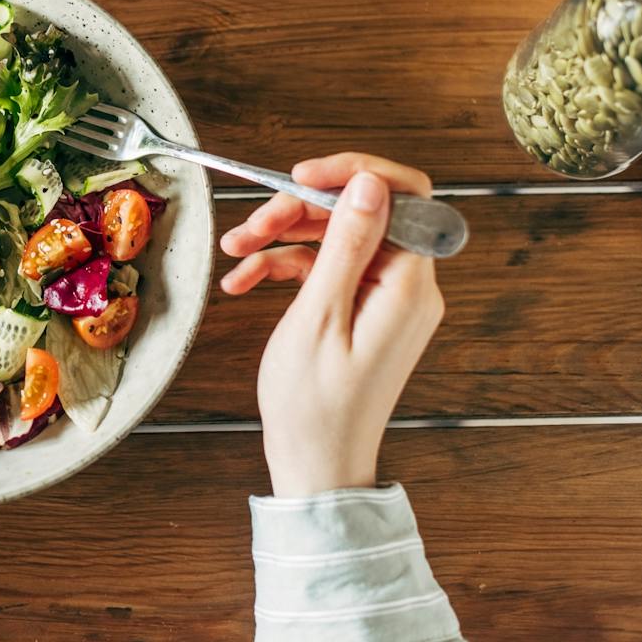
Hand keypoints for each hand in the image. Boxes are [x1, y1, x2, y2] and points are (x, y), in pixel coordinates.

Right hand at [219, 153, 444, 497]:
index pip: (404, 196)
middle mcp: (405, 286)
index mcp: (407, 285)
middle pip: (360, 213)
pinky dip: (284, 267)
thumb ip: (346, 245)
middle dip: (300, 210)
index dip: (352, 175)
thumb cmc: (316, 407)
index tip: (301, 176)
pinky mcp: (362, 311)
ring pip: (336, 238)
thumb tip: (369, 185)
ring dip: (283, 237)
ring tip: (235, 249)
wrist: (317, 467)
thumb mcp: (320, 317)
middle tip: (250, 224)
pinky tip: (244, 279)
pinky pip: (326, 269)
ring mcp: (384, 299)